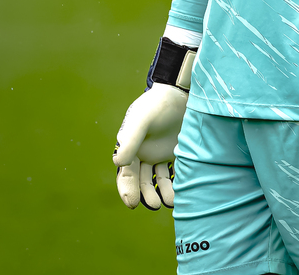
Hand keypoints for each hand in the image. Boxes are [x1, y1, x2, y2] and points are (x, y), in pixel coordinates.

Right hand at [113, 83, 187, 208]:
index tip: (132, 203)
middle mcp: (142, 154)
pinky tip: (181, 191)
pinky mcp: (174, 153)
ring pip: (157, 180)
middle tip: (154, 204)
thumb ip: (130, 139)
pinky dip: (174, 184)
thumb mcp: (141, 120)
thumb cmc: (156, 105)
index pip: (126, 174)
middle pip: (141, 181)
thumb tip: (117, 163)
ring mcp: (158, 154)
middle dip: (146, 194)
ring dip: (161, 192)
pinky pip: (173, 174)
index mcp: (130, 148)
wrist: (179, 94)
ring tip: (170, 200)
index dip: (127, 190)